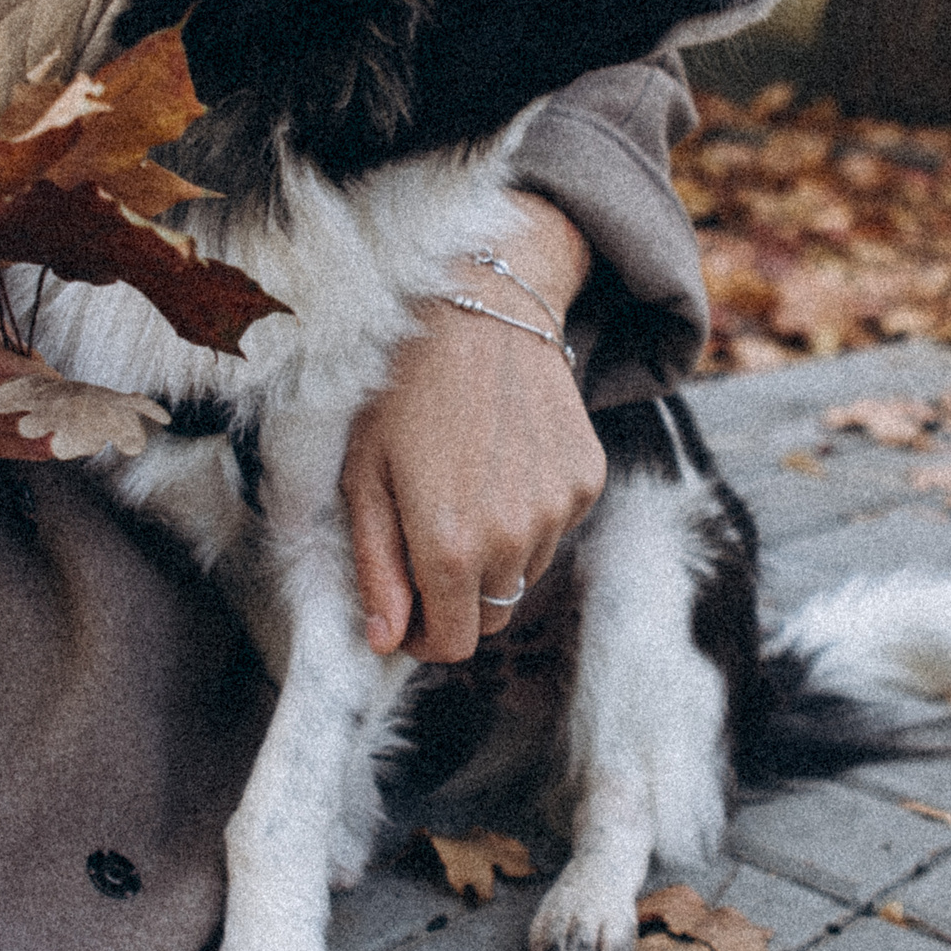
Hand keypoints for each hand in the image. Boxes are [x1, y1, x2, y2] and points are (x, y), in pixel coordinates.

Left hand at [343, 196, 604, 661]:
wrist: (479, 307)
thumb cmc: (400, 389)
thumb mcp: (364, 477)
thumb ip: (377, 568)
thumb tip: (386, 640)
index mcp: (451, 547)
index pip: (452, 643)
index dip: (425, 638)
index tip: (406, 612)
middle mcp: (515, 539)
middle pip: (491, 615)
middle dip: (455, 599)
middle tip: (424, 544)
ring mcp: (559, 509)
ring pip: (524, 572)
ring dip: (493, 555)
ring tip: (461, 486)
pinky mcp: (587, 479)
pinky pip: (554, 528)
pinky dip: (528, 515)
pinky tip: (499, 461)